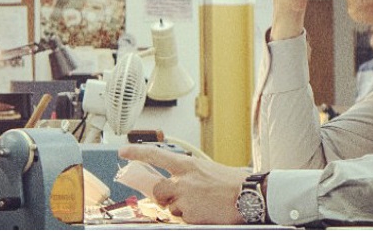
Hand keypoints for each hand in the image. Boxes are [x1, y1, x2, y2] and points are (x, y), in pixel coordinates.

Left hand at [118, 144, 248, 224]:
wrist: (250, 195)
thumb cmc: (234, 182)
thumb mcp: (209, 169)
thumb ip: (191, 174)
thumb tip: (179, 181)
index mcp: (188, 164)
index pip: (156, 154)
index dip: (137, 152)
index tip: (122, 151)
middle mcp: (183, 180)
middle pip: (158, 190)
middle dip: (163, 197)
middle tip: (177, 198)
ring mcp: (185, 198)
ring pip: (171, 208)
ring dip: (182, 209)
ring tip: (202, 205)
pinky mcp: (191, 215)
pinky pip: (184, 220)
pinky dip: (193, 218)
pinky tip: (207, 213)